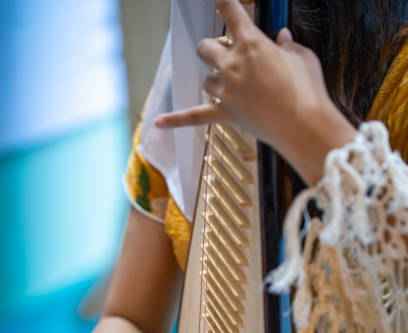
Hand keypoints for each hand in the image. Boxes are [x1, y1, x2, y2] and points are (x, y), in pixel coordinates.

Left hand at [155, 0, 355, 183]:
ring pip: (206, 79)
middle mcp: (232, 65)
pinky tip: (157, 122)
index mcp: (251, 43)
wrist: (305, 127)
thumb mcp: (303, 58)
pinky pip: (193, 116)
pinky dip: (175, 120)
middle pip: (206, 47)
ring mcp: (226, 92)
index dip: (224, 3)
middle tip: (228, 54)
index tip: (220, 1)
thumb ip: (288, 45)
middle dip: (214, 48)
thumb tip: (282, 39)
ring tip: (233, 86)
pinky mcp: (225, 115)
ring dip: (215, 79)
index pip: (230, 12)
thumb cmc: (308, 90)